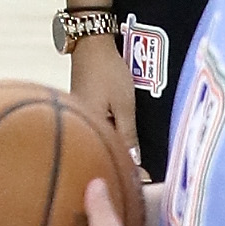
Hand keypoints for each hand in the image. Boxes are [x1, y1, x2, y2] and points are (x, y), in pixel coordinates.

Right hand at [70, 28, 139, 165]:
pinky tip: (120, 139)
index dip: (128, 170)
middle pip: (101, 150)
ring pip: (99, 139)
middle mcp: (80, 124)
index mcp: (88, 126)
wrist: (91, 42)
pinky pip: (97, 129)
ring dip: (114, 150)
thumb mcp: (124, 104)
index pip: (109, 155)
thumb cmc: (108, 70)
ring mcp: (80, 116)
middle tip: (140, 177)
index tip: (144, 183)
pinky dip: (109, 136)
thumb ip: (129, 134)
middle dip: (120, 163)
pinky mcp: (83, 108)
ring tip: (134, 163)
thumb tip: (133, 162)